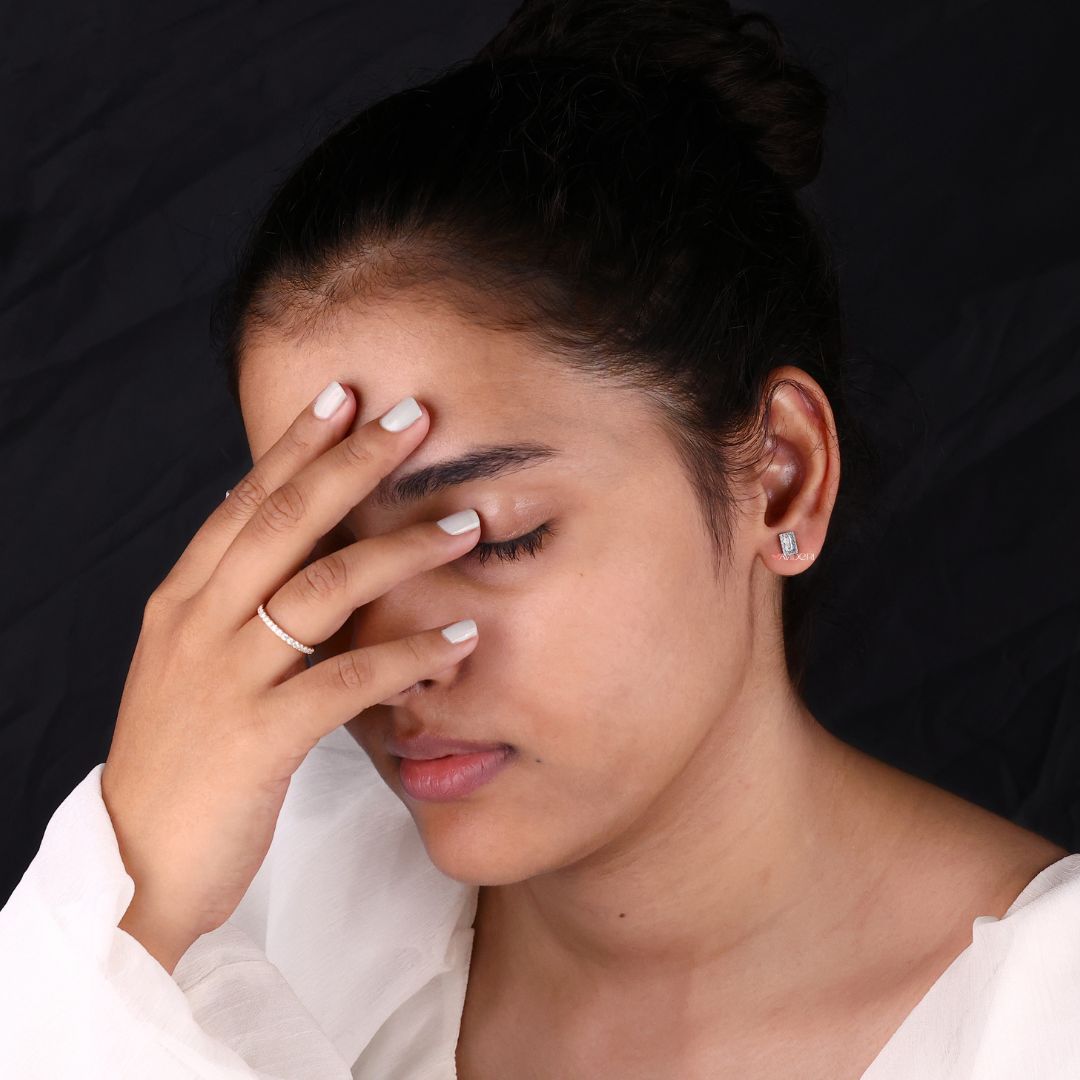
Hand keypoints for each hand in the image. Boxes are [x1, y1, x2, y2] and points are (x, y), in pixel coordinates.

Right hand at [101, 384, 481, 973]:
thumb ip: (243, 608)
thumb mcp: (199, 666)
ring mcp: (225, 679)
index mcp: (183, 601)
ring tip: (466, 525)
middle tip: (415, 418)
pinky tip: (458, 639)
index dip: (297, 444)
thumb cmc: (181, 759)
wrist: (135, 862)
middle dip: (353, 462)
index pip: (247, 502)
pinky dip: (408, 655)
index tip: (347, 397)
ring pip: (322, 588)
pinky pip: (345, 681)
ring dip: (401, 550)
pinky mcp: (257, 738)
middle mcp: (198, 624)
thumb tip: (314, 560)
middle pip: (285, 521)